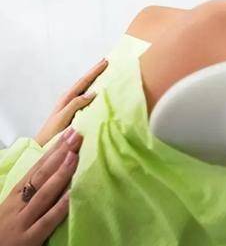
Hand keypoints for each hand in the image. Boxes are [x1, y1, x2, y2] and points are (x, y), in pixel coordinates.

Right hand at [0, 128, 81, 245]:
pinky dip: (60, 207)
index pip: (37, 168)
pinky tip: (73, 194)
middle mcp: (18, 204)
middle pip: (41, 175)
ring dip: (60, 174)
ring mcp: (23, 221)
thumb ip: (32, 191)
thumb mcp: (14, 207)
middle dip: (59, 154)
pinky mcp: (29, 239)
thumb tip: (56, 170)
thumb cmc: (4, 230)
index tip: (69, 133)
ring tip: (75, 155)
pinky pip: (47, 221)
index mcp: (15, 195)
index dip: (54, 150)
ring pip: (43, 194)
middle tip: (77, 135)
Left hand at [35, 59, 107, 145]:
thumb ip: (75, 104)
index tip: (105, 62)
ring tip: (103, 72)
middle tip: (106, 61)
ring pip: (84, 87)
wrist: (43, 144)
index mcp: (67, 98)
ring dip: (94, 79)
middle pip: (84, 81)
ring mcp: (71, 104)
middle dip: (95, 71)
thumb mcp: (63, 117)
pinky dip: (92, 89)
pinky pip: (85, 96)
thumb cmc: (52, 132)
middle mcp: (69, 98)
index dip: (94, 71)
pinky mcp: (74, 110)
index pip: (83, 81)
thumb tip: (92, 93)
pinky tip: (98, 90)